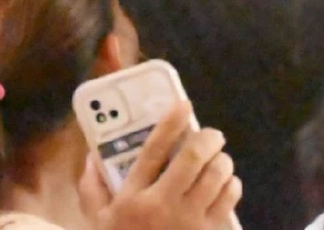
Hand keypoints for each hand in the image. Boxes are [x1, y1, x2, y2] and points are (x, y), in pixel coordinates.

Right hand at [82, 102, 241, 229]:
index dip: (170, 124)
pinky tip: (228, 183)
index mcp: (133, 197)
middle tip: (211, 135)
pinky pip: (229, 202)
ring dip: (222, 162)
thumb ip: (92, 187)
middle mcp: (163, 205)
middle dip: (207, 140)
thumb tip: (92, 155)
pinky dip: (231, 186)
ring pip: (217, 178)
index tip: (183, 106)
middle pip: (192, 159)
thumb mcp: (97, 220)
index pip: (153, 151)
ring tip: (220, 159)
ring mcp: (191, 222)